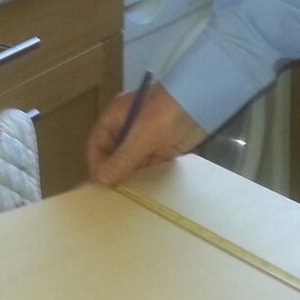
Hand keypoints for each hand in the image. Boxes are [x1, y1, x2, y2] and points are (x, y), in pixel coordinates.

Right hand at [85, 81, 207, 186]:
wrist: (202, 102)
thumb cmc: (166, 112)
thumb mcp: (142, 136)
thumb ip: (122, 159)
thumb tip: (101, 179)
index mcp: (116, 117)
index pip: (97, 143)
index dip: (97, 163)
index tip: (101, 184)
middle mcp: (128, 128)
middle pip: (113, 155)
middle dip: (113, 172)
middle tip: (114, 196)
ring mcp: (146, 139)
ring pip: (131, 162)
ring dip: (130, 177)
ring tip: (129, 198)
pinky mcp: (162, 148)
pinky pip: (149, 166)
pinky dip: (147, 177)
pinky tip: (146, 191)